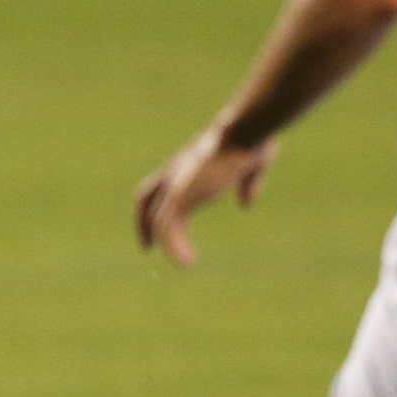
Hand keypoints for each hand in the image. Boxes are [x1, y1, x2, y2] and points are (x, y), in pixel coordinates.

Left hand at [134, 124, 276, 266]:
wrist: (243, 132)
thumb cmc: (250, 140)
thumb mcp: (252, 165)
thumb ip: (248, 184)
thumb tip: (245, 203)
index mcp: (187, 164)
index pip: (158, 186)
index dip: (154, 205)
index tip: (159, 225)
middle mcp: (175, 172)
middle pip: (146, 200)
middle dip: (145, 225)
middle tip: (146, 248)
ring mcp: (176, 184)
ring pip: (158, 218)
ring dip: (167, 242)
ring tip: (185, 264)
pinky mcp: (181, 194)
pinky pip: (167, 226)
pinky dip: (173, 246)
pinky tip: (186, 263)